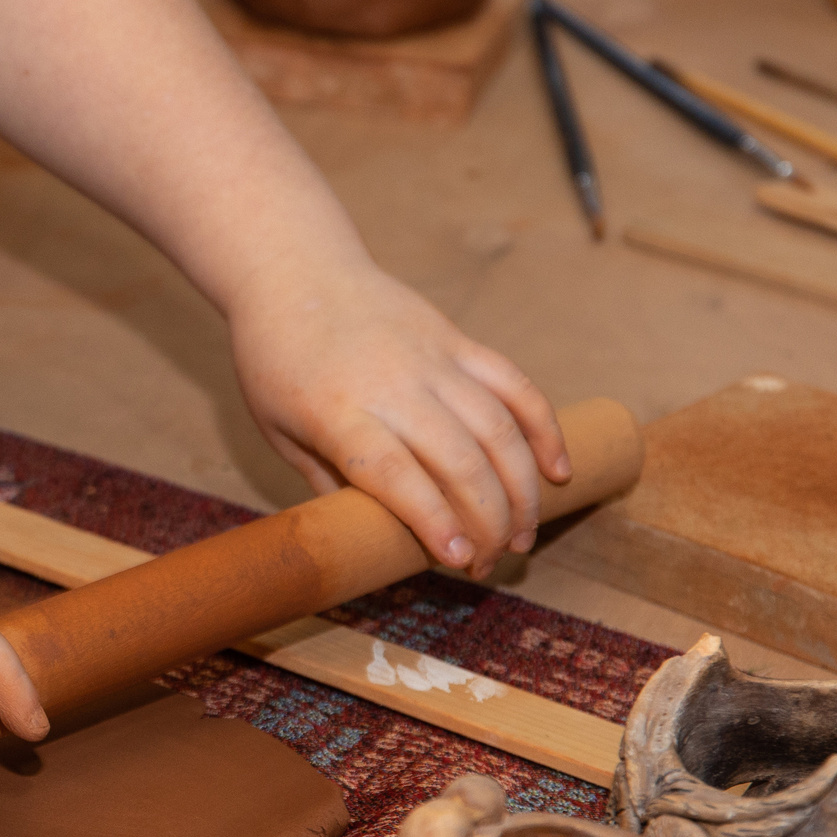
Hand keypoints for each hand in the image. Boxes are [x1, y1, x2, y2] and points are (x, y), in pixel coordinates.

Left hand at [225, 265, 569, 576]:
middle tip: (490, 564)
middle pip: (461, 460)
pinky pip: (515, 385)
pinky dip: (544, 429)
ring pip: (499, 429)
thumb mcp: (279, 431)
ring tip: (523, 536)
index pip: (397, 475)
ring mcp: (433, 359)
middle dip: (487, 522)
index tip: (459, 560)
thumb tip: (367, 538)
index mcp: (340, 414)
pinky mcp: (458, 340)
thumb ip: (326, 483)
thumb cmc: (277, 360)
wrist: (295, 271)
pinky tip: (559, 471)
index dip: (435, 521)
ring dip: (522, 489)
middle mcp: (394, 385)